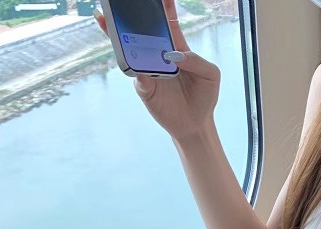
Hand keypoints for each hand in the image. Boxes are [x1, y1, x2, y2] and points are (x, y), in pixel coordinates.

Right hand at [94, 0, 220, 142]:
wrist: (195, 125)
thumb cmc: (204, 97)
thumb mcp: (211, 75)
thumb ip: (197, 61)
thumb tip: (175, 55)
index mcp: (176, 48)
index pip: (167, 22)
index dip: (163, 6)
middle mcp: (159, 56)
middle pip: (143, 31)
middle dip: (132, 16)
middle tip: (123, 4)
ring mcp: (149, 71)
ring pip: (131, 51)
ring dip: (120, 37)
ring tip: (109, 22)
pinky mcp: (145, 89)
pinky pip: (136, 77)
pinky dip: (136, 73)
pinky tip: (139, 70)